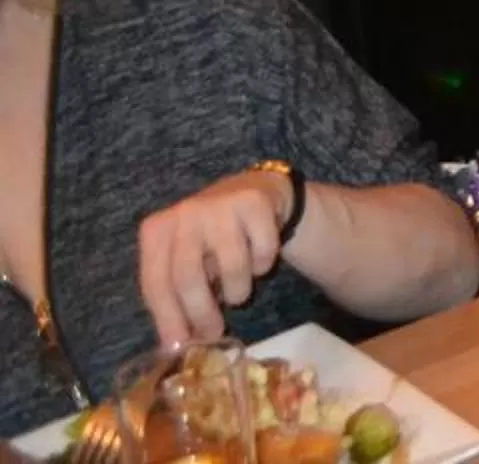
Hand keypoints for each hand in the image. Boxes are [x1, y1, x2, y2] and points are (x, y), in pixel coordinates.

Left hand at [138, 168, 294, 348]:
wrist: (252, 191)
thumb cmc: (210, 239)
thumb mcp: (184, 262)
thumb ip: (176, 298)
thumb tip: (175, 347)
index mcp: (156, 231)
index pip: (156, 284)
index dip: (168, 319)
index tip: (181, 346)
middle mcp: (184, 213)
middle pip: (188, 277)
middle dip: (202, 313)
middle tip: (215, 332)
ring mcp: (220, 205)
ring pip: (231, 266)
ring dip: (238, 290)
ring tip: (238, 290)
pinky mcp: (255, 202)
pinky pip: (263, 250)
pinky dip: (263, 265)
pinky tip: (258, 258)